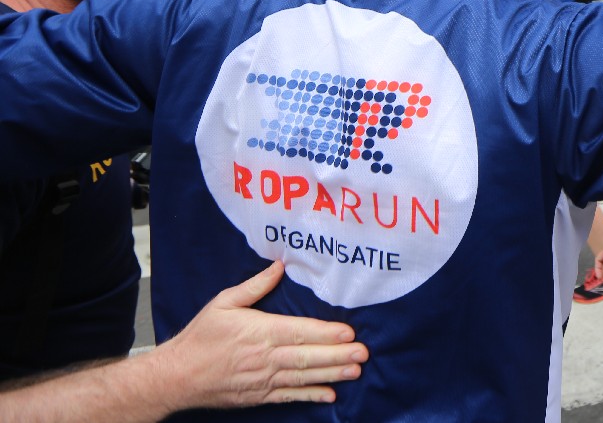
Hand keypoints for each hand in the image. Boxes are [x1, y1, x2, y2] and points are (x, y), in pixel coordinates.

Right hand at [159, 261, 367, 407]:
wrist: (177, 376)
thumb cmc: (201, 337)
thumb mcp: (223, 303)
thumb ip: (254, 286)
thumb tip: (279, 266)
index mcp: (259, 332)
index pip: (299, 332)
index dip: (325, 333)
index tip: (348, 332)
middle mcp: (264, 358)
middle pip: (307, 356)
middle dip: (338, 355)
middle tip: (363, 352)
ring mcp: (263, 380)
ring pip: (303, 377)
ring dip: (331, 374)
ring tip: (356, 371)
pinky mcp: (259, 396)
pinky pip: (289, 396)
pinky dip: (310, 396)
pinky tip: (330, 395)